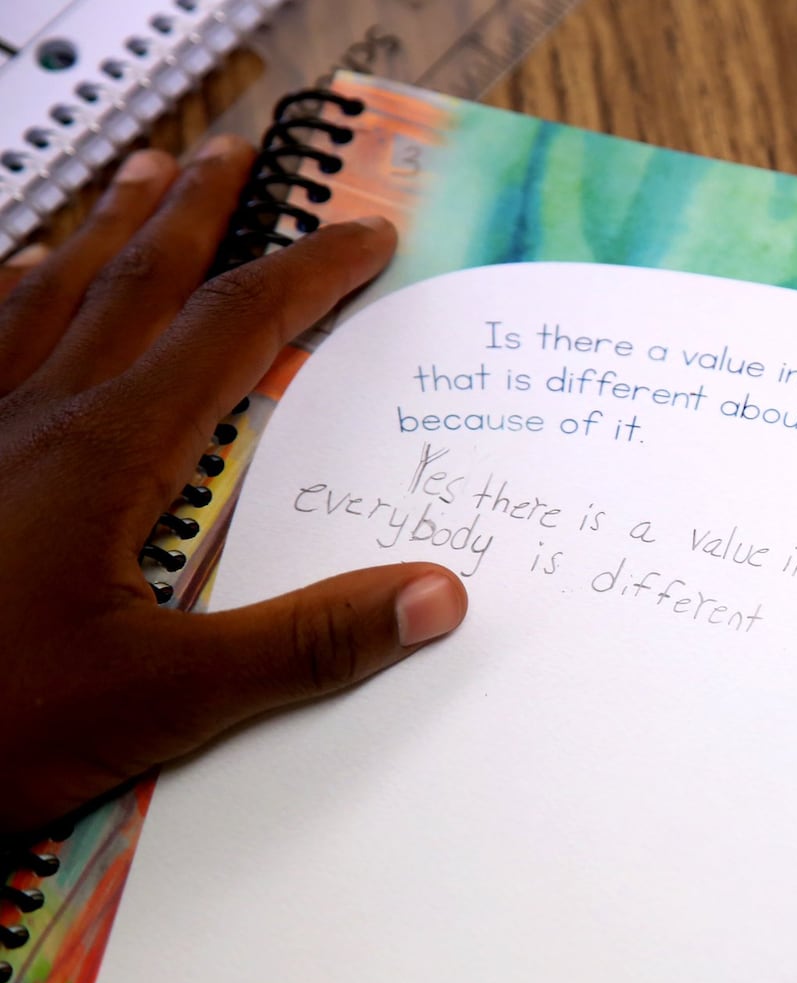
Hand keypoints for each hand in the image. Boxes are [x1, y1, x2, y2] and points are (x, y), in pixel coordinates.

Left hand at [0, 140, 466, 835]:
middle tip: (240, 152)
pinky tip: (16, 276)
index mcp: (107, 455)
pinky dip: (10, 292)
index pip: (232, 330)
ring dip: (107, 229)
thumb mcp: (165, 698)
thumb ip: (305, 645)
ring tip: (143, 176)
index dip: (308, 273)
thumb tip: (436, 596)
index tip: (365, 235)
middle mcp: (35, 416)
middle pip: (135, 283)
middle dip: (198, 212)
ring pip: (47, 295)